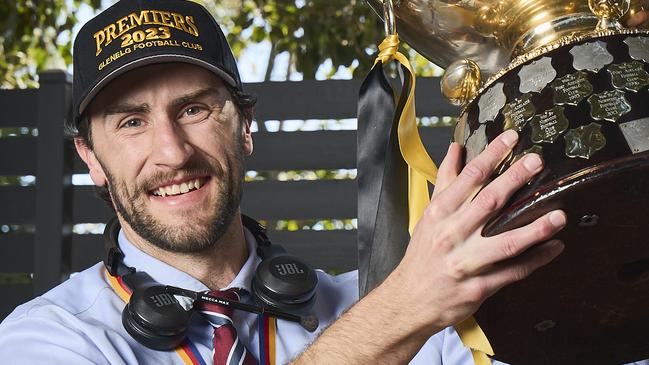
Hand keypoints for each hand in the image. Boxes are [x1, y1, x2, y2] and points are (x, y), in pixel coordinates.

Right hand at [388, 129, 565, 332]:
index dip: (491, 156)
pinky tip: (555, 247)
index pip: (468, 178)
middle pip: (488, 202)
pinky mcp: (480, 286)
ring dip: (535, 228)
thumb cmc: (423, 255)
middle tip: (537, 162)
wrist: (410, 299)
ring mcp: (466, 262)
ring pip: (506, 242)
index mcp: (440, 214)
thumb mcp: (429, 215)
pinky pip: (513, 271)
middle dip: (514, 179)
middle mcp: (452, 235)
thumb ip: (446, 182)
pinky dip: (536, 260)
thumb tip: (456, 149)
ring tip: (559, 215)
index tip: (511, 138)